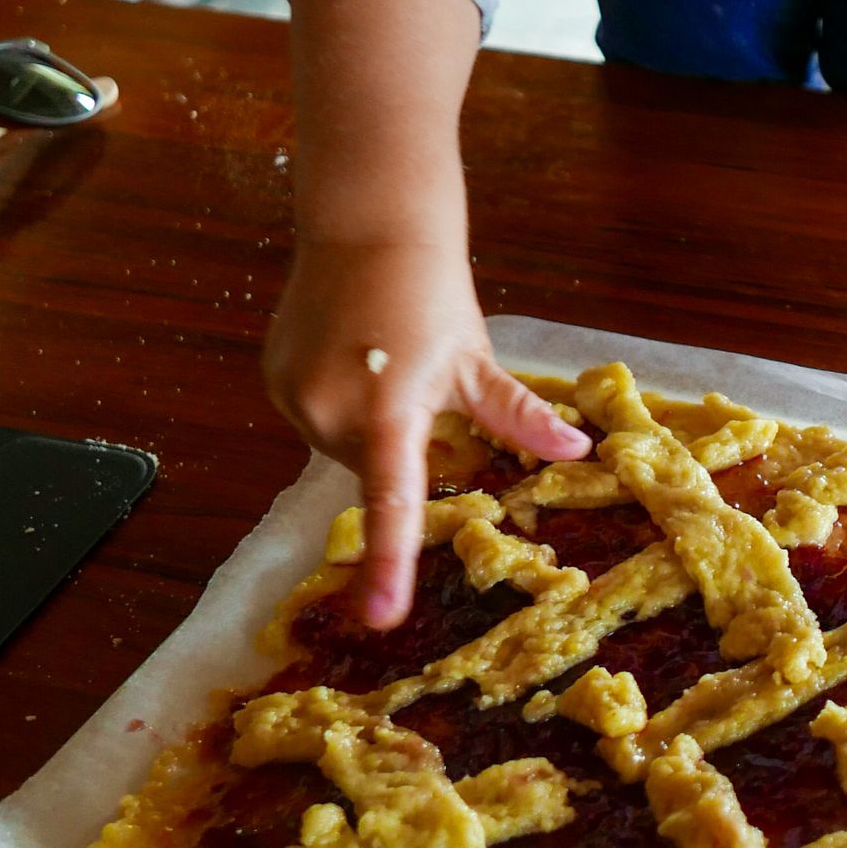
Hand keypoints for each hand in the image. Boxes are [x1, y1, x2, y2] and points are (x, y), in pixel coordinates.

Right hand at [264, 237, 591, 628]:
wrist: (368, 229)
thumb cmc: (432, 294)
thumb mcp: (476, 360)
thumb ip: (518, 415)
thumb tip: (574, 450)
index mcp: (391, 411)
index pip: (392, 502)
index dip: (388, 564)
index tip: (381, 617)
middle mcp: (330, 411)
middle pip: (372, 469)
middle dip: (400, 446)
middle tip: (420, 389)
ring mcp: (292, 396)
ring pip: (341, 446)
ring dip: (368, 426)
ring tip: (385, 364)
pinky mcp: (272, 380)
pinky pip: (313, 418)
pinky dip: (338, 404)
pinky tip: (355, 359)